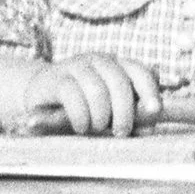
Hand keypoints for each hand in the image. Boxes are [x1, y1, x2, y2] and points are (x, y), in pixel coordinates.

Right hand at [26, 54, 164, 136]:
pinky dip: (80, 115)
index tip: (154, 111)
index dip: (149, 90)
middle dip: (124, 111)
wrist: (40, 97)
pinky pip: (72, 94)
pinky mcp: (54, 79)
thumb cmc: (83, 106)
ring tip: (96, 128)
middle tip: (121, 132)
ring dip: (100, 115)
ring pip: (96, 88)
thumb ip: (132, 112)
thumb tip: (153, 118)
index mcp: (116, 65)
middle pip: (118, 81)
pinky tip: (81, 126)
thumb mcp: (110, 109)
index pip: (138, 71)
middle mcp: (97, 60)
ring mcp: (75, 66)